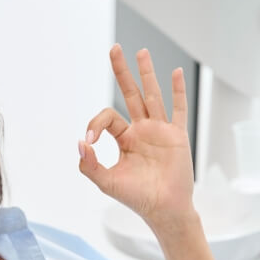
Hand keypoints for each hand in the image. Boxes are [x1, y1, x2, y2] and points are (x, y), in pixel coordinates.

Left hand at [78, 45, 195, 228]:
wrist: (164, 210)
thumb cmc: (137, 198)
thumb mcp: (106, 182)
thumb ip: (90, 164)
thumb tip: (80, 142)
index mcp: (125, 139)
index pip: (108, 118)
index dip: (95, 125)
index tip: (90, 142)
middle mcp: (142, 131)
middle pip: (130, 94)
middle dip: (122, 72)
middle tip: (114, 49)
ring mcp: (160, 131)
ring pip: (152, 96)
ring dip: (147, 73)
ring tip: (141, 51)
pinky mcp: (177, 136)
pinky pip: (178, 109)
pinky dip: (178, 91)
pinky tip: (176, 72)